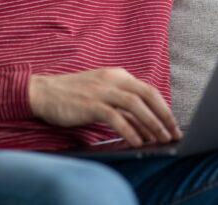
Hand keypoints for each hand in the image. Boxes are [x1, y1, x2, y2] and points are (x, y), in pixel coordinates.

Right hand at [28, 67, 182, 146]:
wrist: (42, 92)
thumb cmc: (73, 96)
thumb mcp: (102, 95)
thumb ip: (122, 106)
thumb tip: (146, 126)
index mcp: (118, 75)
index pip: (148, 90)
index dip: (164, 108)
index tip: (173, 125)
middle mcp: (113, 80)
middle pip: (147, 95)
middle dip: (164, 115)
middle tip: (174, 133)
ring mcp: (101, 90)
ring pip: (135, 105)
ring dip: (151, 123)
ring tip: (161, 139)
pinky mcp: (90, 104)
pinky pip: (115, 116)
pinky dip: (129, 130)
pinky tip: (137, 142)